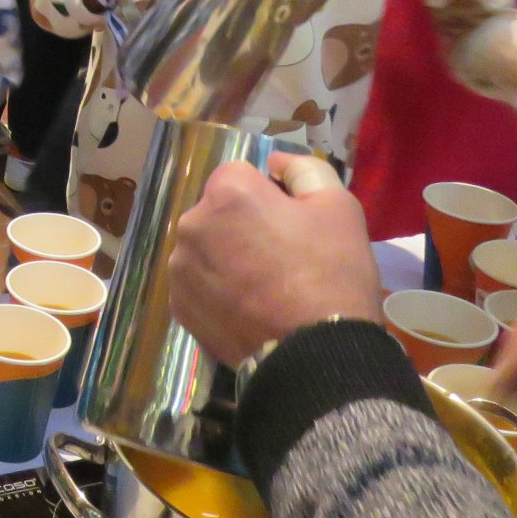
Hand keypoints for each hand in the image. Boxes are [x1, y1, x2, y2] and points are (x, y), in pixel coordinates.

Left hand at [166, 154, 379, 365]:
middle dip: (243, 224)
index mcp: (227, 193)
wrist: (314, 355)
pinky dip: (217, 289)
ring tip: (265, 288)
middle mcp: (191, 224)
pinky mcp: (178, 307)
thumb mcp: (338, 206)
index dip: (269, 195)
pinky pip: (199, 282)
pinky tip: (248, 308)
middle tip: (282, 258)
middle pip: (218, 211)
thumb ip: (304, 170)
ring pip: (206, 247)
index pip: (242, 175)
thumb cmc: (331, 274)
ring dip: (227, 256)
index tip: (293, 223)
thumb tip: (275, 162)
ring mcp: (180, 268)